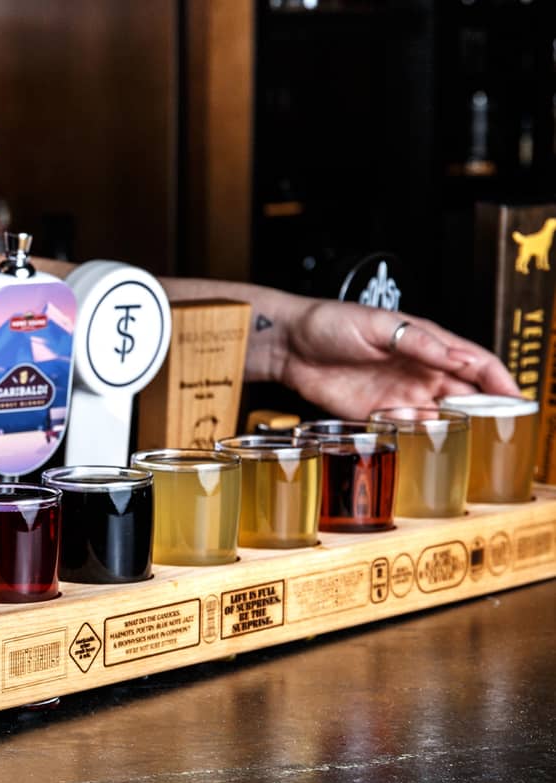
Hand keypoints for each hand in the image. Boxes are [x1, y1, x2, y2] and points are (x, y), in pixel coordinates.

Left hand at [277, 301, 521, 417]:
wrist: (289, 345)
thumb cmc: (331, 322)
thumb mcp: (376, 324)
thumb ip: (416, 341)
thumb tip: (455, 356)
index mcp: (428, 344)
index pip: (476, 363)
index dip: (500, 381)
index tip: (517, 400)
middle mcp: (420, 372)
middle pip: (466, 396)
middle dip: (483, 413)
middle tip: (493, 428)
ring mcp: (400, 395)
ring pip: (440, 418)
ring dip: (450, 428)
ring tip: (456, 434)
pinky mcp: (376, 416)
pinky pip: (406, 430)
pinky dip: (414, 435)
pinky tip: (414, 434)